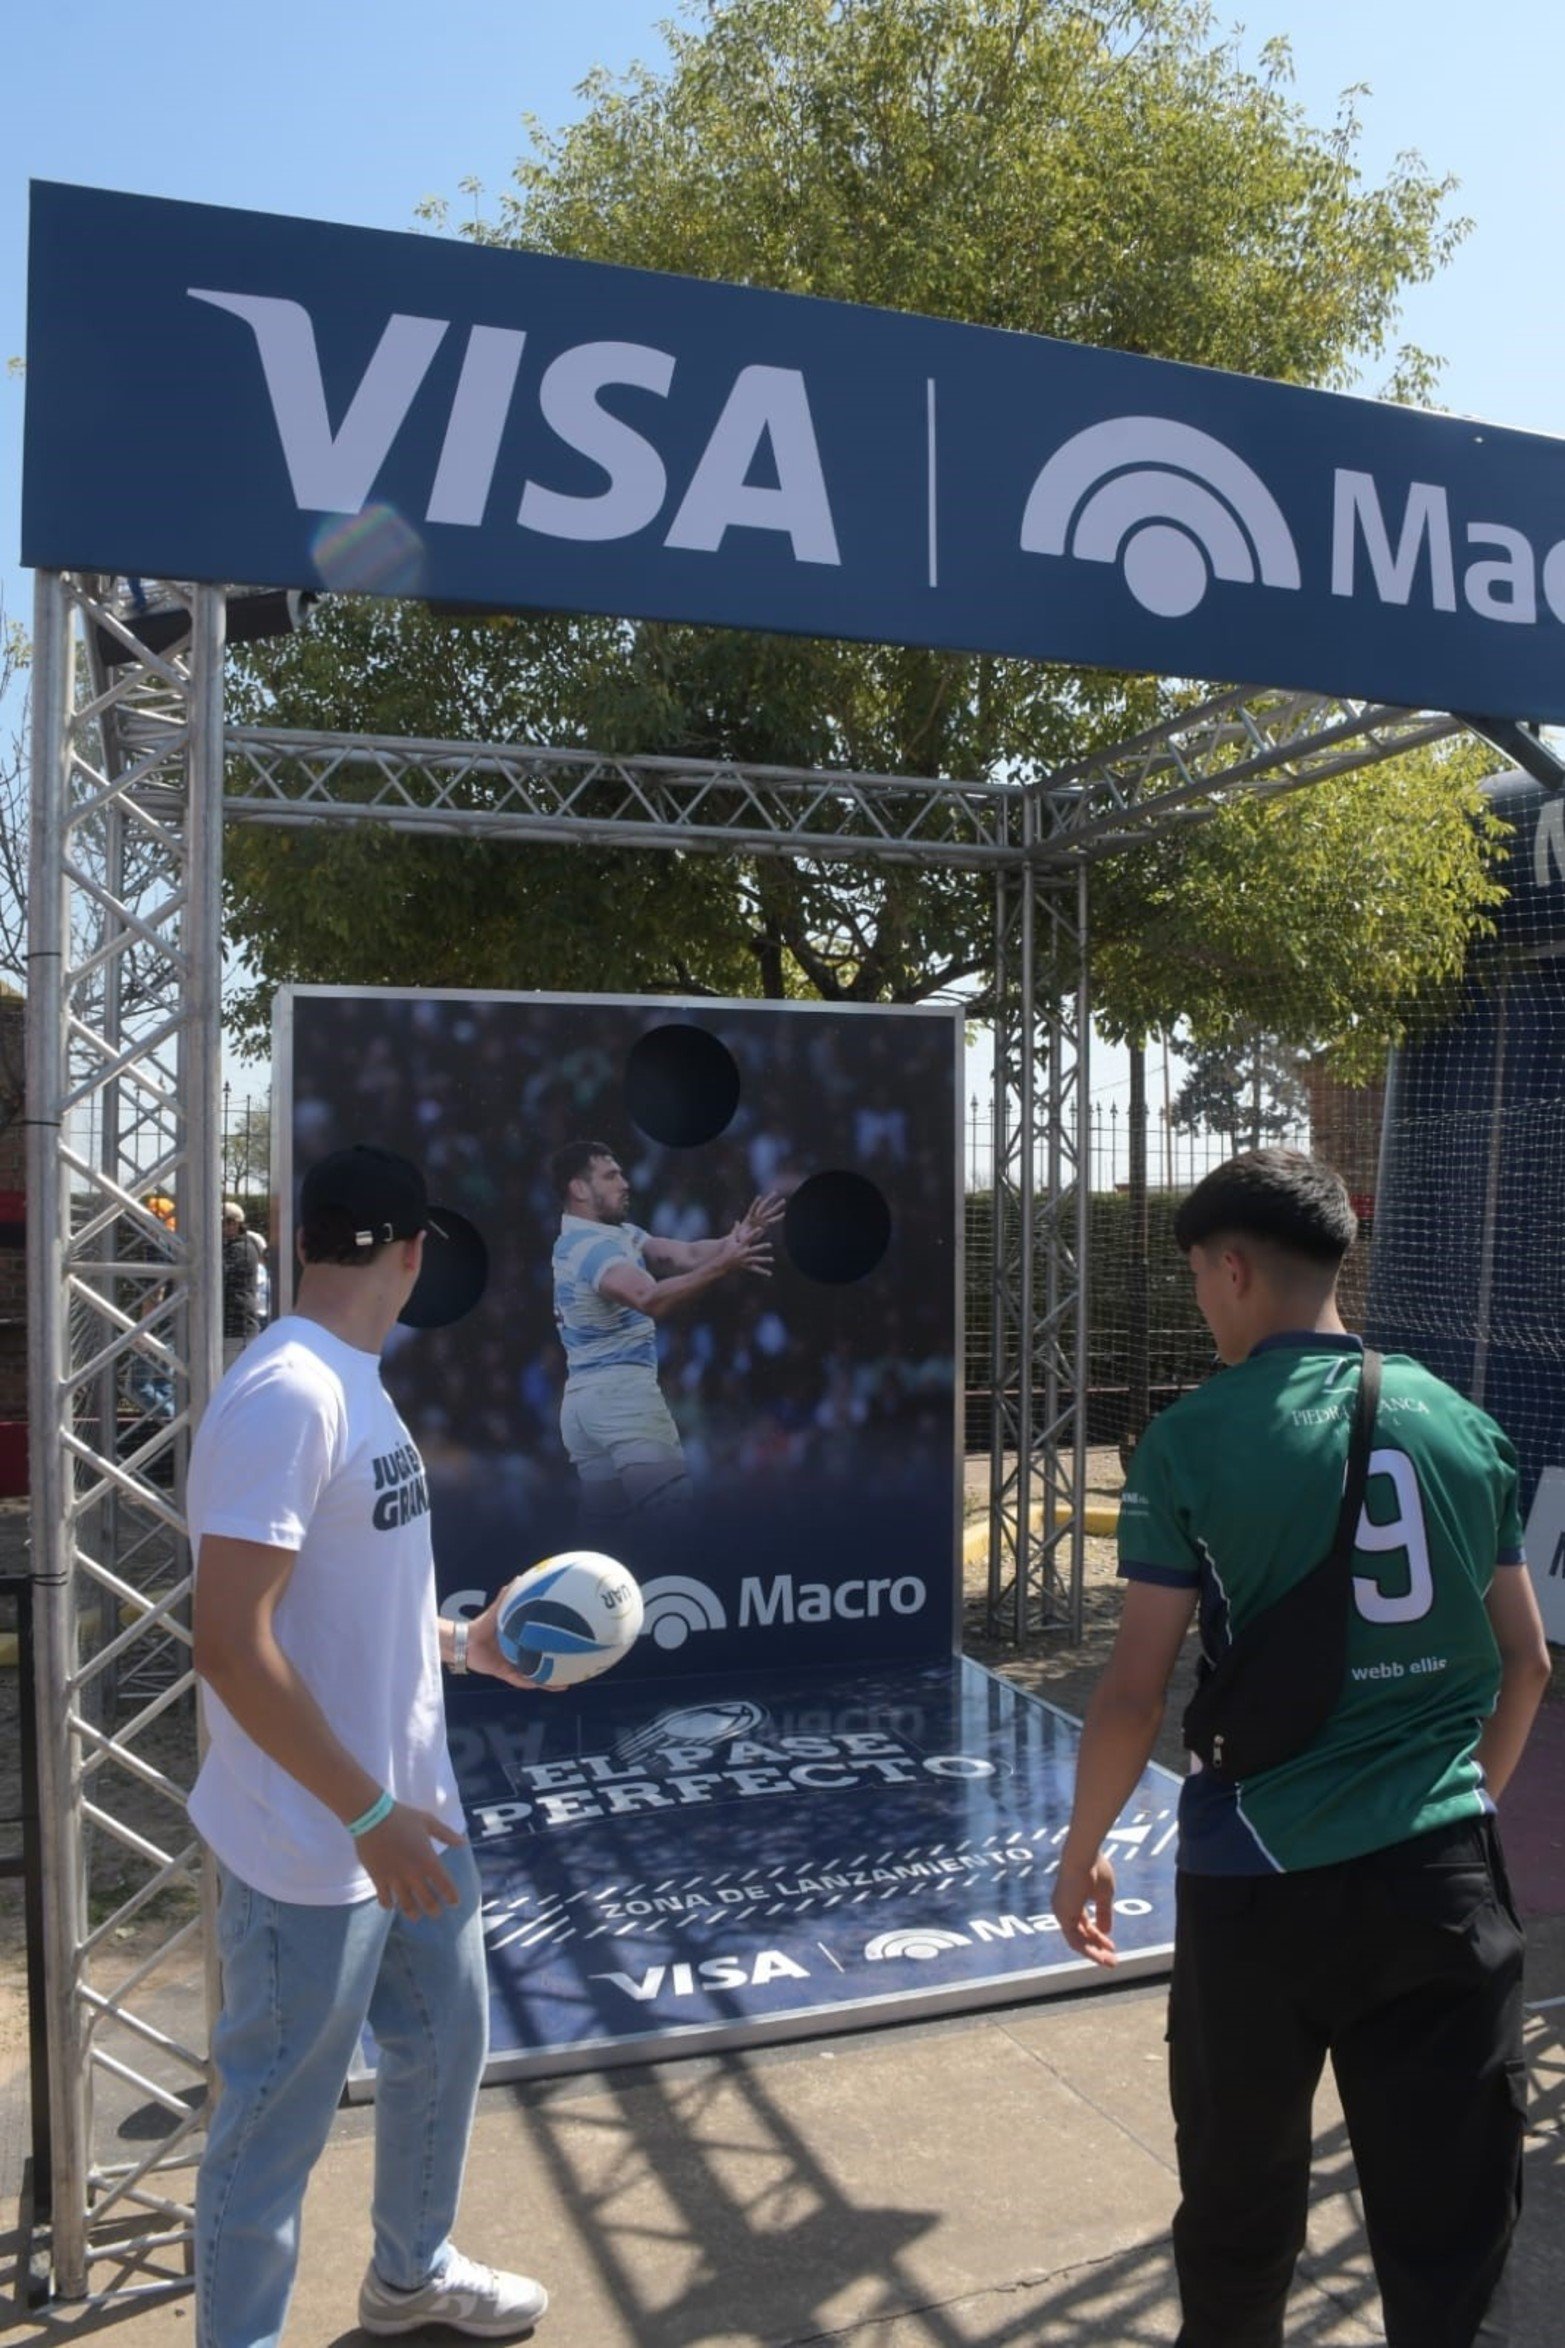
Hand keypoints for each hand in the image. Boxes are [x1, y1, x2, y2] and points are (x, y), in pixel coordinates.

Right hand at [356, 1802, 464, 1918]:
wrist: (372, 1817)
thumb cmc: (402, 1817)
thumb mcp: (428, 1821)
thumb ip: (446, 1834)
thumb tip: (464, 1843)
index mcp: (428, 1860)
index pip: (444, 1884)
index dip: (451, 1896)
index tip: (454, 1903)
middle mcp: (413, 1874)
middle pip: (426, 1900)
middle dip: (433, 1909)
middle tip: (436, 1913)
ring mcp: (394, 1878)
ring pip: (406, 1904)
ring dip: (412, 1913)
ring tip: (416, 1917)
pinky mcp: (378, 1879)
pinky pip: (384, 1898)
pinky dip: (388, 1905)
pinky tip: (391, 1905)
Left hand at [464, 1587, 571, 1692]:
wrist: (465, 1641)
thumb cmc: (482, 1625)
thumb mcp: (499, 1609)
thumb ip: (508, 1595)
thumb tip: (519, 1577)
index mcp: (522, 1643)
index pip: (543, 1647)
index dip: (557, 1649)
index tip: (572, 1647)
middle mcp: (520, 1657)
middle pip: (544, 1667)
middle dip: (558, 1671)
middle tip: (574, 1672)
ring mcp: (513, 1667)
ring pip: (535, 1678)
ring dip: (548, 1683)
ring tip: (563, 1686)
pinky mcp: (504, 1673)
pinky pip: (519, 1680)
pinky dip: (529, 1682)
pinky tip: (540, 1684)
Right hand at [717, 1210, 777, 1277]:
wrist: (722, 1263)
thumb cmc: (727, 1249)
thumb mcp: (730, 1239)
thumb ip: (735, 1230)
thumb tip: (737, 1221)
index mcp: (740, 1245)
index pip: (748, 1238)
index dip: (754, 1233)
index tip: (760, 1228)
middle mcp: (743, 1253)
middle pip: (754, 1249)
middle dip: (762, 1247)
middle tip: (770, 1244)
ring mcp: (745, 1260)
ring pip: (756, 1260)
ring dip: (764, 1260)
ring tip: (772, 1259)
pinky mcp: (746, 1266)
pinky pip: (756, 1269)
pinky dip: (762, 1271)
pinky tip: (770, 1274)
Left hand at [735, 1192, 786, 1245]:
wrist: (743, 1241)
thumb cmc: (740, 1238)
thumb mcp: (739, 1234)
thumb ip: (742, 1230)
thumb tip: (750, 1225)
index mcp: (749, 1218)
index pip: (753, 1209)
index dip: (755, 1203)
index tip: (759, 1197)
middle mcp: (756, 1217)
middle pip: (763, 1206)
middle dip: (769, 1199)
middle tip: (776, 1192)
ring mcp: (761, 1220)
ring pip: (770, 1212)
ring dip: (777, 1206)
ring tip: (783, 1200)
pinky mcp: (765, 1225)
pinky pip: (773, 1220)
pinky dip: (778, 1217)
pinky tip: (784, 1213)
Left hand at [1051, 1849, 1117, 1966]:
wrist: (1084, 1856)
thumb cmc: (1095, 1868)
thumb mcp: (1104, 1894)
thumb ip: (1104, 1913)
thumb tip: (1106, 1932)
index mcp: (1071, 1900)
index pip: (1084, 1924)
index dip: (1098, 1935)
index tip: (1111, 1945)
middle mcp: (1063, 1908)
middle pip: (1080, 1934)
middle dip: (1097, 1948)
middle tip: (1112, 1960)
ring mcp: (1061, 1912)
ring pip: (1077, 1941)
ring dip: (1094, 1953)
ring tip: (1110, 1963)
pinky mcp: (1063, 1916)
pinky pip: (1074, 1940)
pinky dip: (1088, 1950)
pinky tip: (1101, 1956)